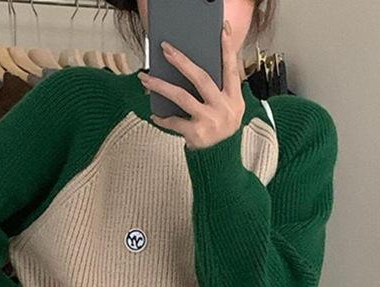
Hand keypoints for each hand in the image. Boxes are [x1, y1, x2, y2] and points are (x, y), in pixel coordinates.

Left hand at [137, 19, 244, 149]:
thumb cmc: (220, 132)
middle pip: (201, 78)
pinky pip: (174, 121)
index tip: (223, 29)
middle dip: (182, 61)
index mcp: (234, 99)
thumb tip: (190, 72)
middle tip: (166, 49)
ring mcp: (211, 121)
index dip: (228, 49)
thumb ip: (217, 93)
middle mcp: (224, 109)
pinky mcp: (197, 134)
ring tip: (145, 79)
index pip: (231, 69)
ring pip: (182, 97)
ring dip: (161, 86)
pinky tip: (155, 115)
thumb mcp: (227, 112)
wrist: (221, 163)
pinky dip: (163, 118)